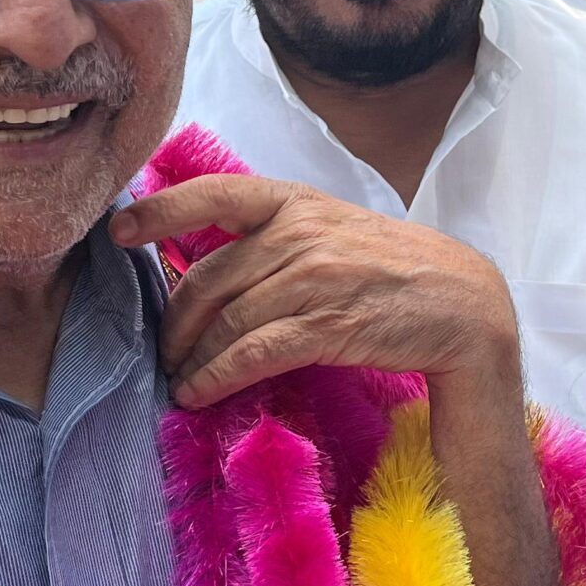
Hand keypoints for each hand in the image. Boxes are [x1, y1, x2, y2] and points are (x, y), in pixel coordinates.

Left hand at [112, 175, 519, 406]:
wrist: (466, 307)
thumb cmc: (396, 272)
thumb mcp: (336, 232)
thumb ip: (279, 238)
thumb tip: (213, 264)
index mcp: (298, 202)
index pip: (215, 193)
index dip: (161, 210)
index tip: (119, 232)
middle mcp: (301, 233)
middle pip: (209, 278)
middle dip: (175, 322)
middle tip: (162, 352)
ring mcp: (314, 277)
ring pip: (227, 320)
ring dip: (193, 358)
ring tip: (180, 380)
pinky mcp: (328, 323)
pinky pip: (254, 352)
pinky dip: (218, 375)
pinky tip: (200, 392)